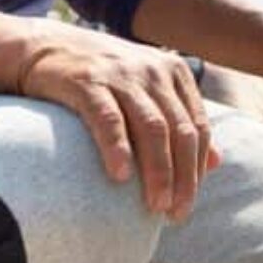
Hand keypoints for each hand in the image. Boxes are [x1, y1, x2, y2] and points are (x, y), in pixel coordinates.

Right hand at [15, 27, 218, 221]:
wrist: (43, 48)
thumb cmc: (102, 78)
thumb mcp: (147, 92)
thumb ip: (181, 121)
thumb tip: (218, 163)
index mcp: (174, 73)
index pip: (199, 127)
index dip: (197, 169)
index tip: (187, 203)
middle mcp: (153, 71)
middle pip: (180, 131)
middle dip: (184, 178)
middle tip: (175, 214)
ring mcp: (122, 74)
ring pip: (153, 128)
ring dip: (159, 171)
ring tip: (155, 206)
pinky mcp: (88, 82)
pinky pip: (109, 119)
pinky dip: (118, 148)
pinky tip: (120, 177)